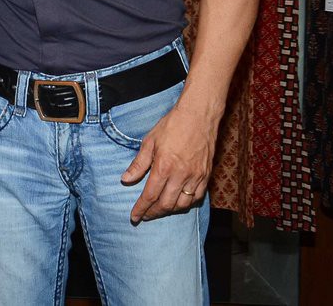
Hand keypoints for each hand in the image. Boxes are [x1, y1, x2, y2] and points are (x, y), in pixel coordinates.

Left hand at [122, 101, 217, 222]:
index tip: (134, 217)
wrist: (198, 116)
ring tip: (159, 209)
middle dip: (153, 213)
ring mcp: (196, 177)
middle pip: (166, 204)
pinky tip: (178, 202)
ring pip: (182, 204)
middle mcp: (181, 175)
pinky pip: (197, 198)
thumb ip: (138, 164)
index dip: (141, 209)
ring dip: (169, 210)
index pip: (150, 195)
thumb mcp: (149, 142)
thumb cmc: (172, 125)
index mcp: (164, 166)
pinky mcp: (206, 175)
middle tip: (145, 215)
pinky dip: (186, 204)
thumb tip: (125, 180)